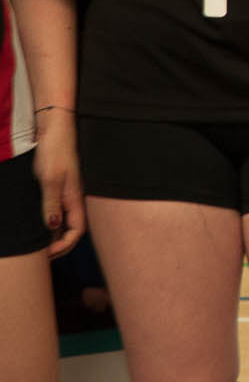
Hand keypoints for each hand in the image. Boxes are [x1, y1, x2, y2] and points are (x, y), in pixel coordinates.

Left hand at [33, 107, 83, 256]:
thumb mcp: (50, 179)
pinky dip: (50, 221)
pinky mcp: (60, 185)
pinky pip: (58, 209)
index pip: (77, 231)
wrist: (55, 128)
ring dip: (54, 234)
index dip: (64, 245)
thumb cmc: (55, 151)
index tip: (46, 253)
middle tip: (40, 253)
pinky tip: (38, 221)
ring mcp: (67, 192)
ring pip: (65, 220)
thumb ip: (51, 204)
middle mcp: (73, 197)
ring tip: (37, 242)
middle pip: (72, 229)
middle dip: (59, 245)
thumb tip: (52, 227)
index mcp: (75, 198)